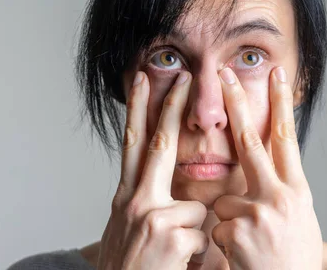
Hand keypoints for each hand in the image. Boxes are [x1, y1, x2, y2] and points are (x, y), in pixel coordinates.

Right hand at [96, 71, 208, 269]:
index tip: (141, 80)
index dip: (137, 109)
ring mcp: (151, 215)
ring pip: (195, 207)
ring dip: (193, 236)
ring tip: (173, 258)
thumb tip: (162, 186)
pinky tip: (177, 266)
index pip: (132, 143)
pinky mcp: (169, 234)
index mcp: (125, 198)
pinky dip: (196, 255)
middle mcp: (134, 201)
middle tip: (183, 76)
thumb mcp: (126, 230)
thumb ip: (143, 203)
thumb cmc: (126, 268)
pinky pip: (202, 234)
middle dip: (172, 107)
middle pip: (158, 144)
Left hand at [211, 66, 322, 269]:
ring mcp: (257, 214)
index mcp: (298, 192)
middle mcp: (280, 197)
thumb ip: (281, 190)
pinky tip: (240, 258)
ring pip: (224, 199)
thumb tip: (267, 164)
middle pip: (251, 141)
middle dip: (237, 104)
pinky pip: (215, 227)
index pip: (286, 139)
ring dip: (229, 221)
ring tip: (249, 247)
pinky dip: (222, 242)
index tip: (276, 74)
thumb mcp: (299, 220)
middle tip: (225, 73)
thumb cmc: (294, 260)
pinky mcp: (236, 232)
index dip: (280, 105)